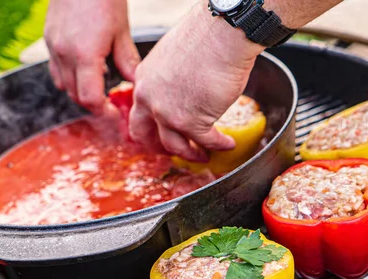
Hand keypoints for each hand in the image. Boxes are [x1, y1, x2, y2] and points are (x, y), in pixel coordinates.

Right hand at [44, 0, 139, 113]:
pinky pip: (56, 69)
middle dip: (94, 105)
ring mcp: (53, 47)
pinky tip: (86, 69)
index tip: (116, 116)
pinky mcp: (48, 39)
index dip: (104, 112)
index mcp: (85, 54)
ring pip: (63, 85)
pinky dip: (70, 77)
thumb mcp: (121, 30)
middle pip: (76, 96)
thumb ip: (126, 61)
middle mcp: (64, 54)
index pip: (90, 98)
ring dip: (80, 92)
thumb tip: (134, 83)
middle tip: (112, 107)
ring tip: (100, 88)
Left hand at [128, 4, 264, 161]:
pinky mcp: (192, 123)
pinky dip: (219, 145)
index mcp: (143, 80)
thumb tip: (182, 87)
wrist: (221, 35)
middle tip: (174, 150)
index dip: (149, 124)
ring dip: (191, 153)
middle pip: (146, 134)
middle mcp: (149, 99)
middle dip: (159, 147)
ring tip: (203, 154)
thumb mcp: (172, 56)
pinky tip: (228, 144)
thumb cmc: (204, 37)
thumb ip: (169, 77)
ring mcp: (168, 114)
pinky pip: (207, 141)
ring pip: (175, 145)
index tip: (159, 131)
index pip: (139, 110)